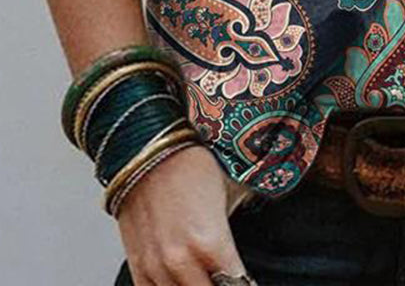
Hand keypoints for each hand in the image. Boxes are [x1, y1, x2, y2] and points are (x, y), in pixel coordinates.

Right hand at [116, 142, 252, 284]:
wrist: (146, 148)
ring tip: (207, 275)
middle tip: (229, 277)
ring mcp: (156, 268)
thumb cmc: (190, 165)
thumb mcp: (231, 194)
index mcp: (212, 244)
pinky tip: (183, 280)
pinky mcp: (137, 266)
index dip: (246, 283)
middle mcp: (182, 263)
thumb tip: (252, 249)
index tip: (248, 279)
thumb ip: (240, 229)